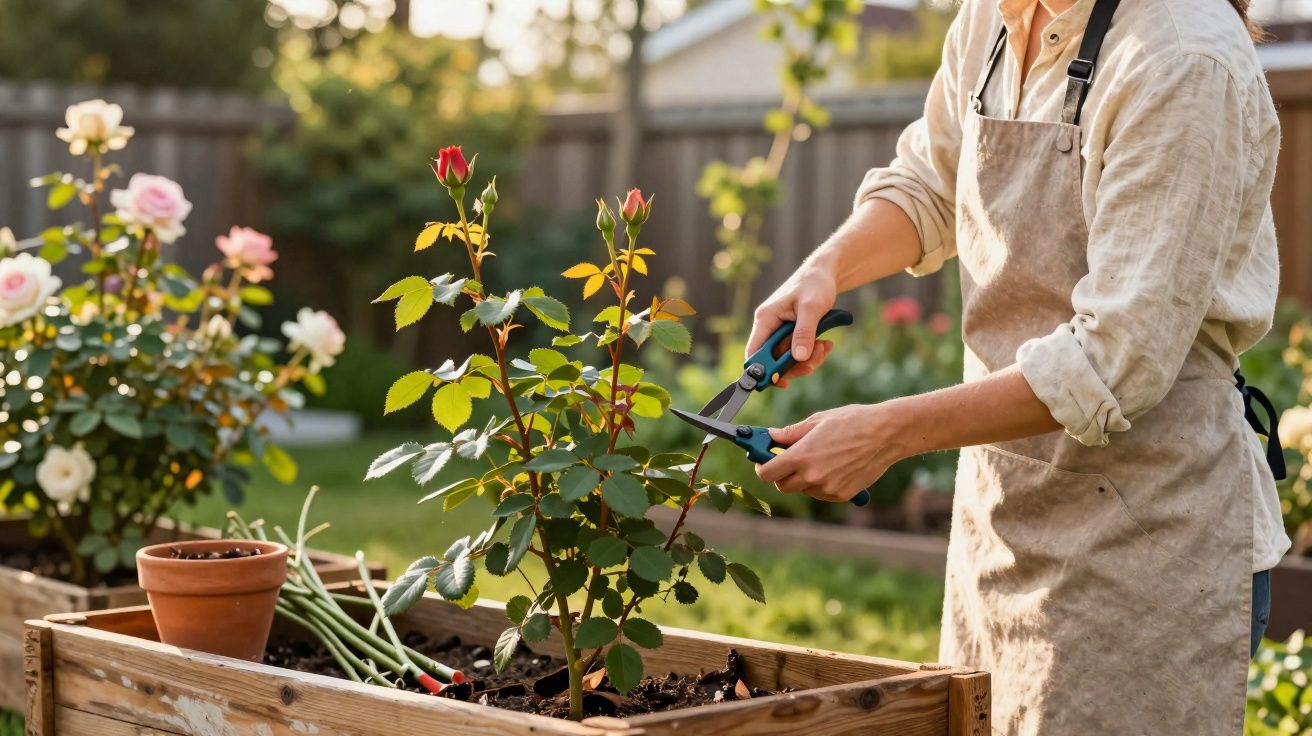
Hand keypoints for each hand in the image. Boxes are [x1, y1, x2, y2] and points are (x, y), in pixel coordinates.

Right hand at [745, 263, 838, 386]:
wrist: (825, 273)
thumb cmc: (815, 284)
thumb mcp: (811, 308)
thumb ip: (804, 333)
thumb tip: (798, 358)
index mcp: (765, 319)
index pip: (754, 352)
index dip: (762, 371)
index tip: (781, 382)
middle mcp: (768, 326)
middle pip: (773, 360)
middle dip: (795, 365)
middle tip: (814, 362)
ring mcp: (779, 331)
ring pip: (788, 359)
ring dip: (808, 359)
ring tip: (825, 347)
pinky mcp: (791, 333)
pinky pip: (798, 352)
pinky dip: (812, 353)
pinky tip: (826, 344)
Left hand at [755, 402, 908, 502]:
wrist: (886, 434)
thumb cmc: (852, 422)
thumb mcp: (817, 421)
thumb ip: (790, 433)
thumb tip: (770, 437)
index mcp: (802, 456)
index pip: (767, 474)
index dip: (762, 467)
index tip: (764, 460)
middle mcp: (813, 476)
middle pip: (782, 486)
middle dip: (781, 474)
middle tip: (789, 459)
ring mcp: (827, 488)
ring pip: (803, 490)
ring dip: (803, 478)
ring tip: (819, 458)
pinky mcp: (841, 495)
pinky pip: (821, 493)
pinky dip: (820, 484)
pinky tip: (833, 466)